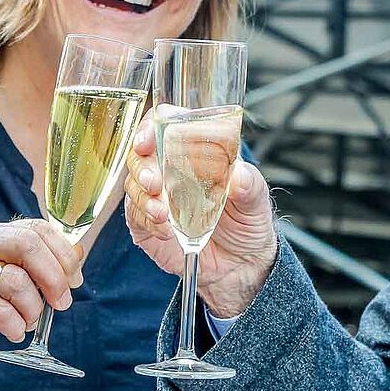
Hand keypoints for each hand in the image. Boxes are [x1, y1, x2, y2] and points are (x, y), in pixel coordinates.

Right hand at [0, 218, 83, 370]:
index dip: (63, 253)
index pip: (35, 228)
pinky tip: (11, 331)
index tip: (75, 280)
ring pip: (16, 282)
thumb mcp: (6, 286)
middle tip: (62, 302)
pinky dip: (13, 326)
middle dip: (54, 277)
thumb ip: (36, 270)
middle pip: (27, 245)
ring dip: (31, 309)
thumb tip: (78, 257)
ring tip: (26, 322)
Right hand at [124, 115, 277, 317]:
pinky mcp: (147, 223)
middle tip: (154, 182)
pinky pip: (135, 216)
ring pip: (133, 184)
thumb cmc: (247, 222)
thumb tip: (239, 174)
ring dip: (143, 197)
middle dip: (142, 165)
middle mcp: (170, 169)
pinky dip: (147, 221)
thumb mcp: (256, 200)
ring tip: (163, 213)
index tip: (149, 139)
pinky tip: (166, 230)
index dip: (152, 126)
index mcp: (194, 152)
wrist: (240, 265)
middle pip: (140, 154)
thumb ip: (249, 185)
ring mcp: (156, 196)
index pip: (165, 125)